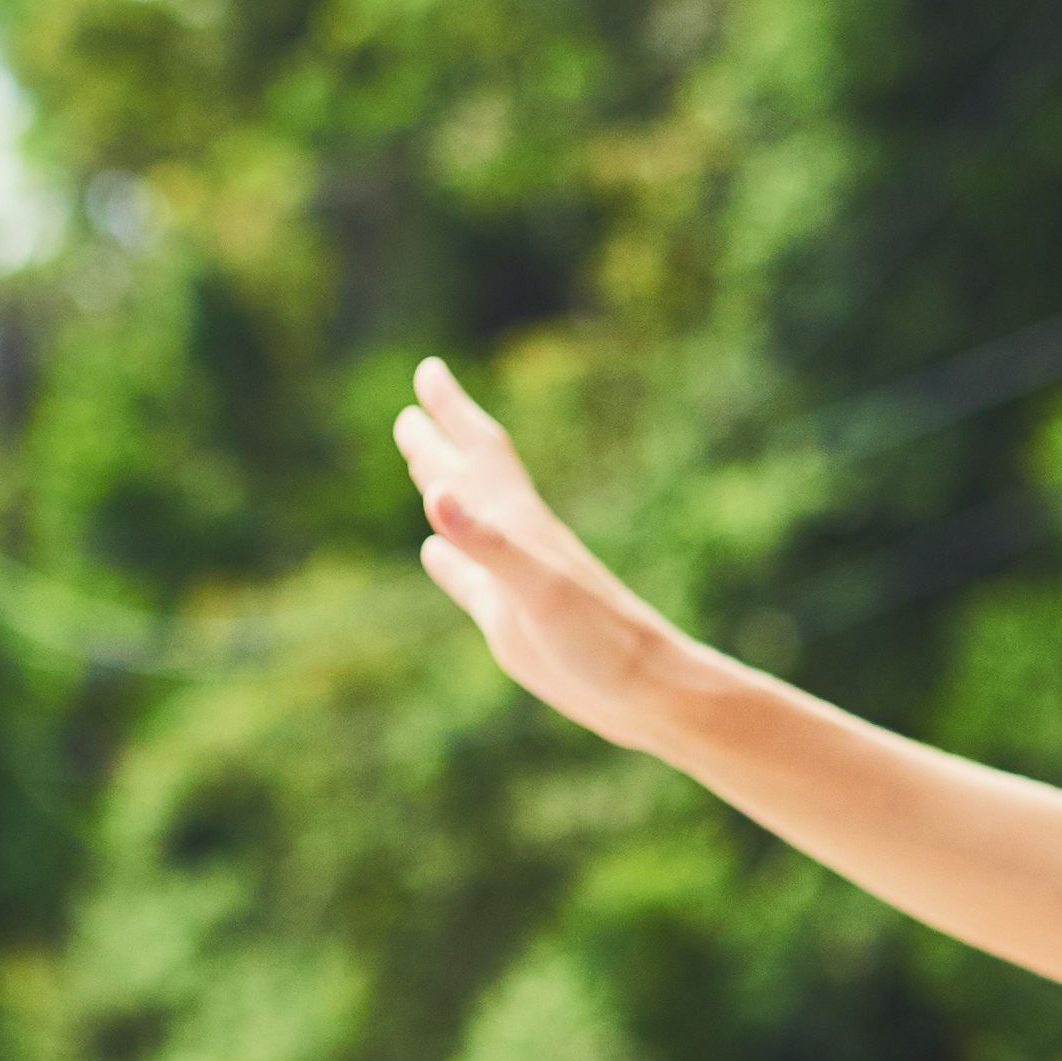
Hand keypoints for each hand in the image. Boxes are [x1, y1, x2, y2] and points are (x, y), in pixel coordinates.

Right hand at [392, 359, 701, 750]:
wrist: (645, 691)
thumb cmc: (599, 642)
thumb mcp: (538, 591)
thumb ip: (487, 545)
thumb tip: (437, 493)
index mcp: (522, 527)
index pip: (481, 454)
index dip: (453, 412)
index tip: (429, 369)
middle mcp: (518, 544)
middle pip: (473, 475)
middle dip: (443, 438)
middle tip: (416, 400)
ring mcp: (515, 579)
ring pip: (470, 519)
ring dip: (443, 487)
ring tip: (423, 462)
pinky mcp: (512, 618)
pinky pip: (468, 578)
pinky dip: (449, 559)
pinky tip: (433, 553)